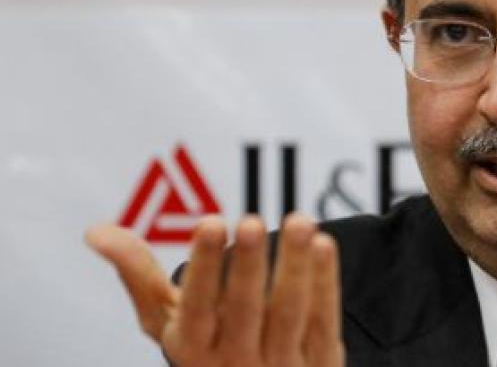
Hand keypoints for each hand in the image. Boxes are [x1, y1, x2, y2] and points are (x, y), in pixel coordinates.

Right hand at [85, 214, 344, 366]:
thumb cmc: (208, 348)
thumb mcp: (168, 321)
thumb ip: (137, 276)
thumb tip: (95, 232)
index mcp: (193, 348)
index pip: (196, 307)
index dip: (204, 266)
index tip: (210, 221)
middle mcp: (235, 359)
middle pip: (244, 310)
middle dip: (247, 266)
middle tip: (252, 220)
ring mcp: (280, 364)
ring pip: (289, 313)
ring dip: (296, 267)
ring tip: (301, 221)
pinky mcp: (320, 363)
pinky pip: (322, 319)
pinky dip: (325, 282)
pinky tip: (325, 245)